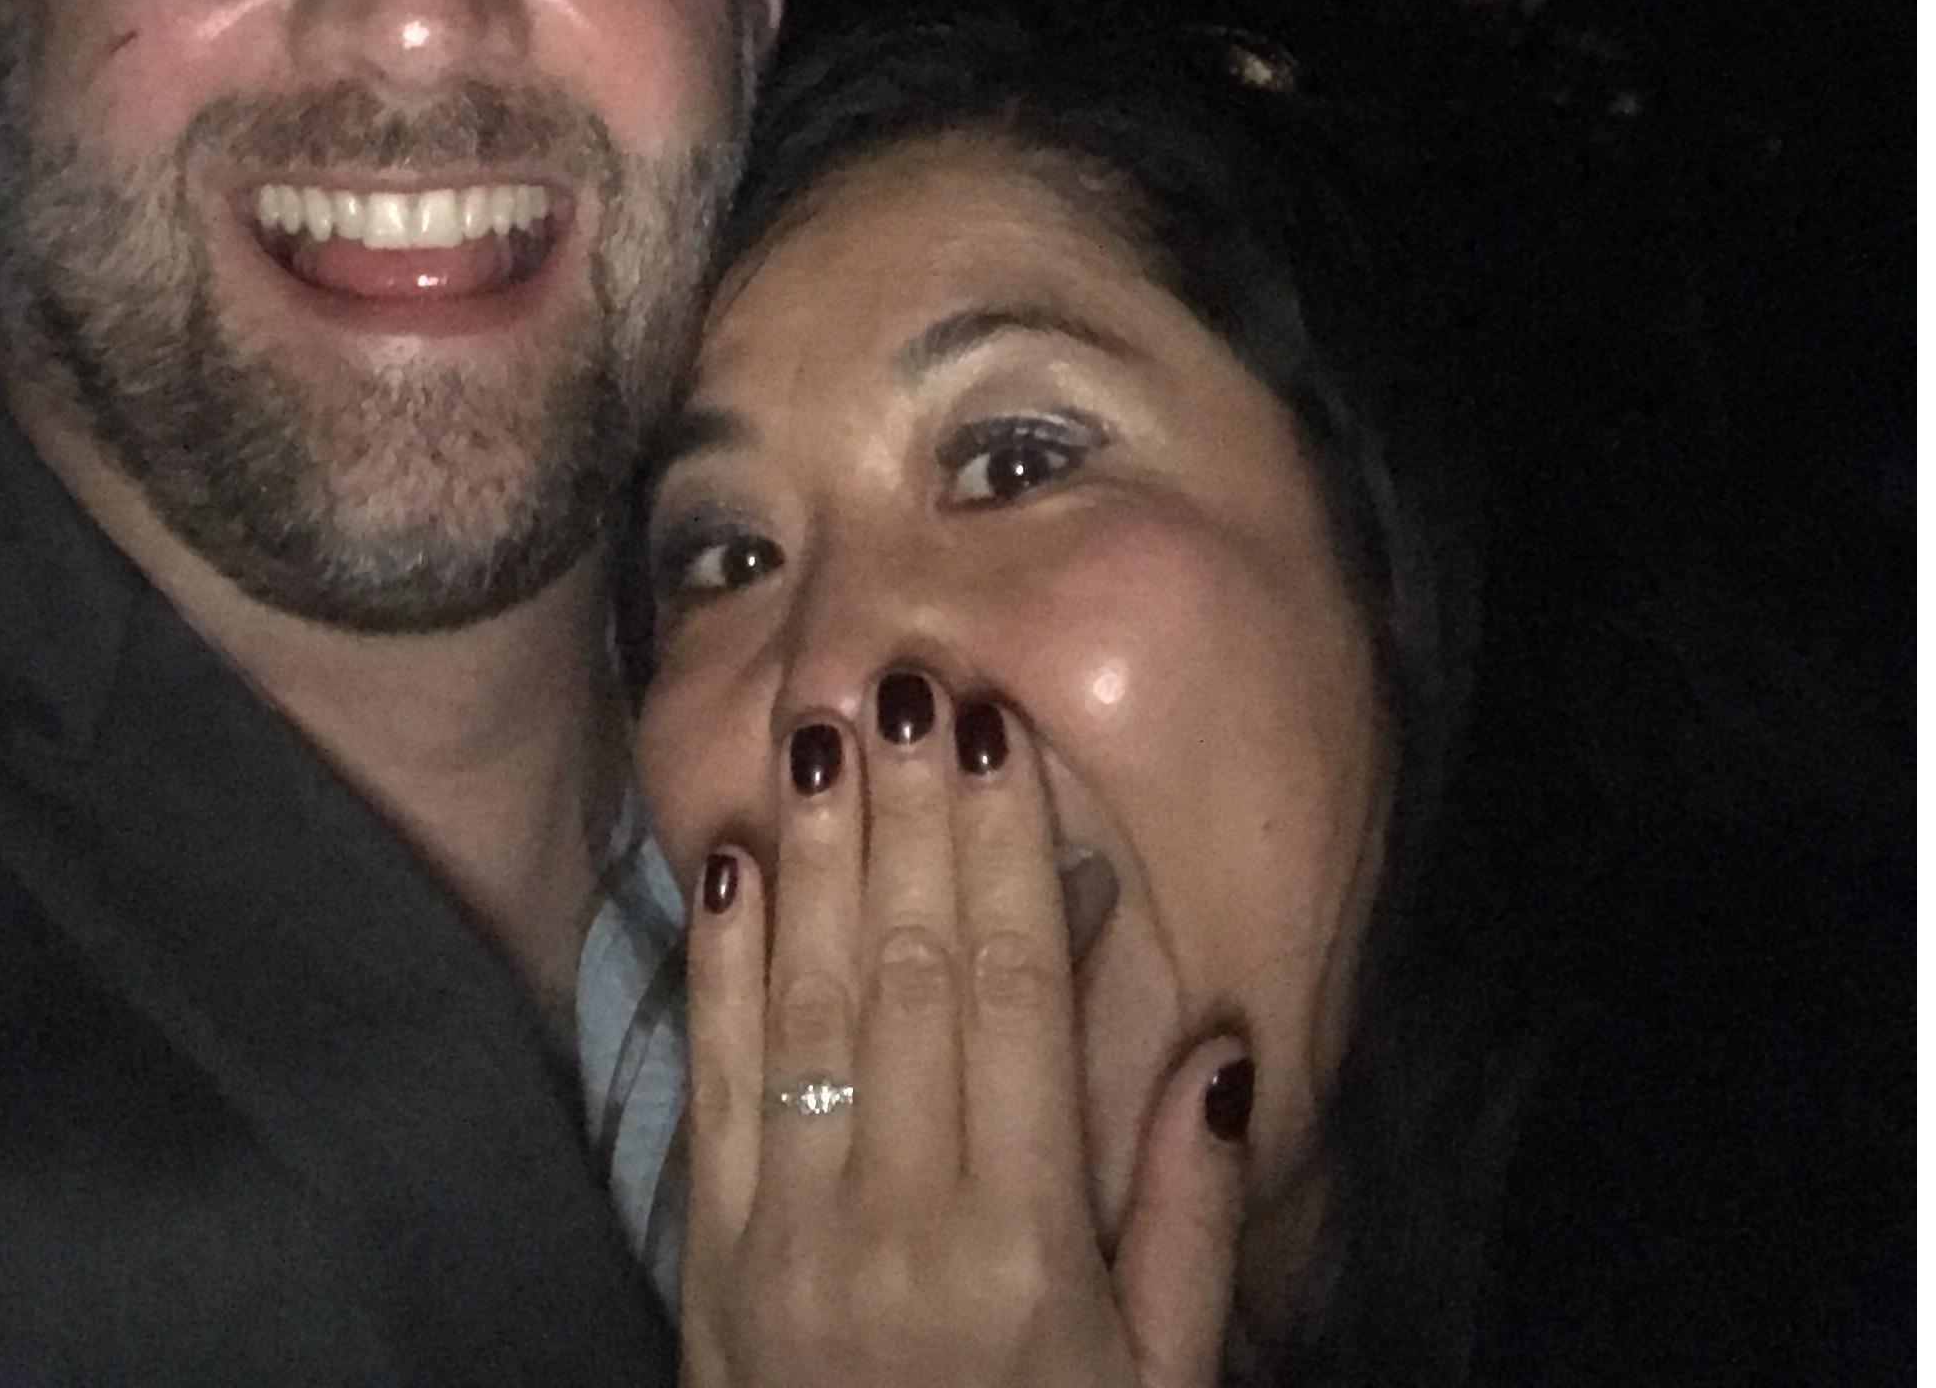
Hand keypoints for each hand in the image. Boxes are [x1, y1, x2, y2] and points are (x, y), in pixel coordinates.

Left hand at [677, 671, 1251, 1387]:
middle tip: (906, 674)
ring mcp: (793, 1238)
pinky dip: (721, 966)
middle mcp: (900, 1221)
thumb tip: (1221, 1046)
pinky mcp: (714, 1262)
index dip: (1004, 853)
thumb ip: (1187, 1219)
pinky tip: (736, 863)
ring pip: (807, 1002)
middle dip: (908, 815)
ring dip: (819, 852)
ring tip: (821, 722)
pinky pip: (716, 1085)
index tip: (998, 733)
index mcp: (1023, 1246)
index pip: (1012, 998)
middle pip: (909, 971)